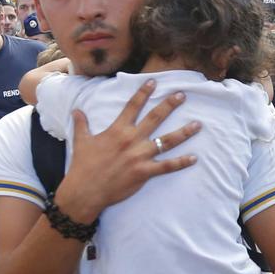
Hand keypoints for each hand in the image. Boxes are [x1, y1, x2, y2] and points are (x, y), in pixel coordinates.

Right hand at [56, 80, 200, 223]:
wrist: (84, 191)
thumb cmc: (82, 166)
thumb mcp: (80, 142)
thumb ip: (81, 124)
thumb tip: (76, 110)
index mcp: (117, 130)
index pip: (133, 106)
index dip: (143, 93)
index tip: (154, 82)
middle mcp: (132, 140)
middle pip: (155, 118)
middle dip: (170, 105)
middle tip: (182, 95)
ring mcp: (140, 156)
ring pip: (167, 141)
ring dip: (184, 132)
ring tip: (198, 125)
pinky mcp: (144, 172)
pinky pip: (167, 166)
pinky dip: (181, 162)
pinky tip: (194, 158)